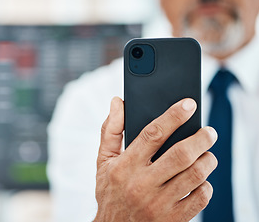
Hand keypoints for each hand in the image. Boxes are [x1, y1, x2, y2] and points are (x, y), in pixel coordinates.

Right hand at [94, 97, 217, 221]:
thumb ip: (111, 130)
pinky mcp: (172, 219)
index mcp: (124, 166)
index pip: (152, 134)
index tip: (189, 104)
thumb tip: (117, 102)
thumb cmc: (110, 191)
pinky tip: (200, 179)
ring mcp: (158, 204)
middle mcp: (141, 184)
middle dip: (200, 139)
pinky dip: (206, 185)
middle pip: (180, 155)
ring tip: (207, 154)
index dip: (173, 116)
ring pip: (195, 175)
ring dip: (207, 160)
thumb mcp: (103, 160)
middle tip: (209, 131)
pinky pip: (200, 198)